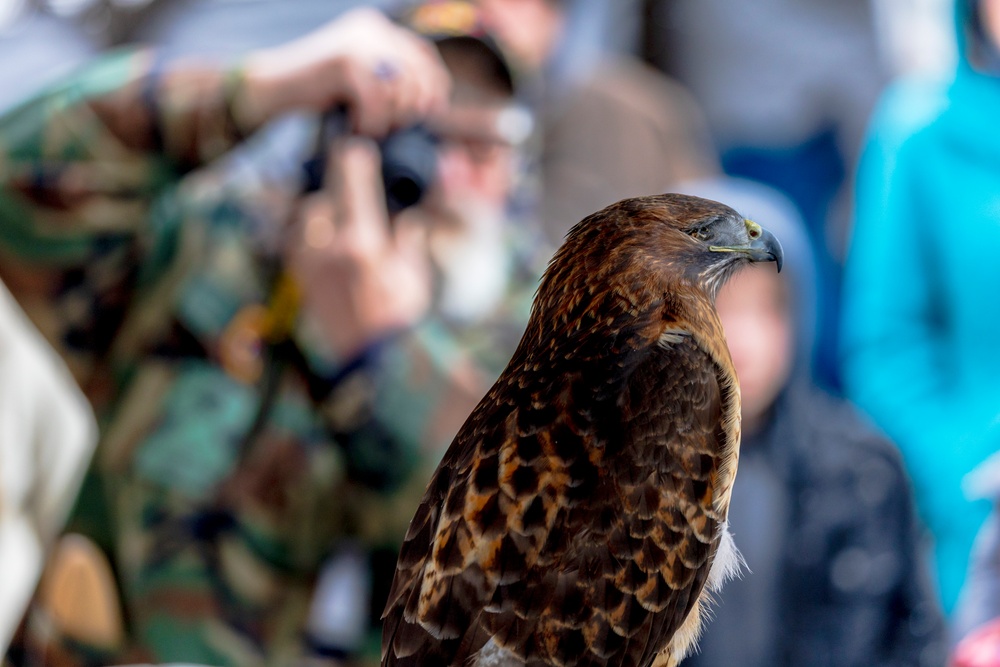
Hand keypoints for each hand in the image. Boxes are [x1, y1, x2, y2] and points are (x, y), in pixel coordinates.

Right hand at [239, 8, 450, 136]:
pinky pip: (377, 100)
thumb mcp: (361, 79)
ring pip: (399, 89)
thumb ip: (391, 79)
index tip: (432, 111)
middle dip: (412, 106)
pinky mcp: (346, 61)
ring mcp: (357, 42)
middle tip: (395, 127)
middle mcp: (370, 28)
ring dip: (390, 118)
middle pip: (416, 73)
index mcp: (376, 27)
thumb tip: (433, 103)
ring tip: (372, 128)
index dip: (434, 84)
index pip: (422, 54)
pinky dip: (372, 121)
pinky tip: (358, 127)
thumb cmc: (319, 91)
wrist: (274, 88)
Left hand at [286, 137, 431, 360]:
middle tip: (349, 197)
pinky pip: (299, 249)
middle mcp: (327, 250)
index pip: (350, 182)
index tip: (354, 149)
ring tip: (340, 227)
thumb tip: (407, 218)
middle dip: (334, 198)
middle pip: (319, 202)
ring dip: (319, 220)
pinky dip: (311, 243)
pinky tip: (329, 250)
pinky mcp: (300, 284)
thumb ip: (408, 241)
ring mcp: (308, 268)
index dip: (351, 160)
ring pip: (305, 226)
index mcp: (360, 242)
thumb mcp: (413, 276)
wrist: (372, 365)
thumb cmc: (400, 322)